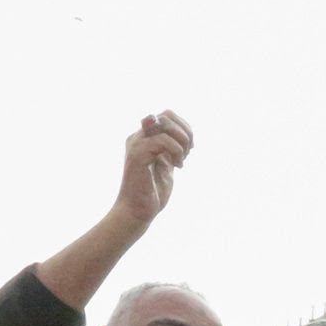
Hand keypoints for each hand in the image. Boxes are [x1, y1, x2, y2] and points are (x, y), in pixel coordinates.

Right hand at [115, 111, 192, 226]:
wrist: (137, 211)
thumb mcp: (166, 164)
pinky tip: (177, 167)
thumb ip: (171, 148)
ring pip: (164, 124)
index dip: (184, 127)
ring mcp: (136, 144)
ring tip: (181, 161)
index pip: (167, 115)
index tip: (189, 148)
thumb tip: (187, 135)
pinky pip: (162, 140)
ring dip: (181, 142)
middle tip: (187, 153)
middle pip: (167, 114)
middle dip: (185, 132)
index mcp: (144, 137)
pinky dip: (176, 152)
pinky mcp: (137, 155)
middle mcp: (138, 137)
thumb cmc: (152, 191)